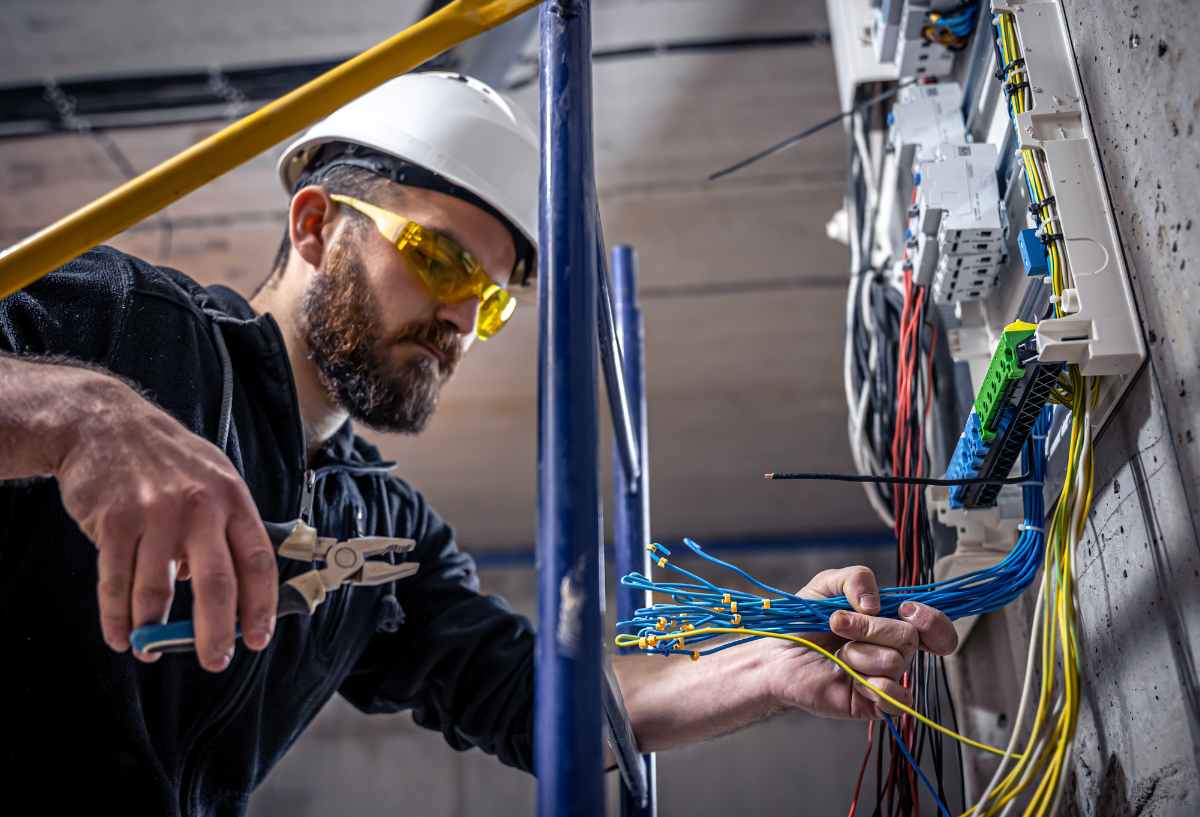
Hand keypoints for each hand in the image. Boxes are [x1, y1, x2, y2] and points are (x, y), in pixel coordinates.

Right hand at [54, 374, 277, 670]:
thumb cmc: (167, 456)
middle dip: (216, 632)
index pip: (258, 561)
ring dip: (156, 631)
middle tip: (216, 660)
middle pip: (217, 584)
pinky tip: (122, 635)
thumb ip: (226, 529)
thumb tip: (231, 588)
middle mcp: (200, 508)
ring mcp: (156, 514)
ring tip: (153, 650)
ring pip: (159, 592)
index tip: (258, 638)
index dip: (262, 606)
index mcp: (232, 499)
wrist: (105, 423)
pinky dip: (117, 617)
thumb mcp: (214, 478)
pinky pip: (117, 583)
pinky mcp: (115, 522)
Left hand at [763, 566, 956, 719]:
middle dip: (869, 628)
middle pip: (909, 637)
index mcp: (891, 621)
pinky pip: (896, 699)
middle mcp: (894, 650)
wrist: (776, 654)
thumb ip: (855, 578)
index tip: (905, 610)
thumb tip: (875, 604)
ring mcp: (886, 678)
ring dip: (858, 654)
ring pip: (895, 662)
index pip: (936, 626)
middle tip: (838, 625)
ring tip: (839, 655)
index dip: (931, 620)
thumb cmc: (802, 622)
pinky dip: (874, 685)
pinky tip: (853, 680)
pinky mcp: (876, 704)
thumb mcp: (826, 585)